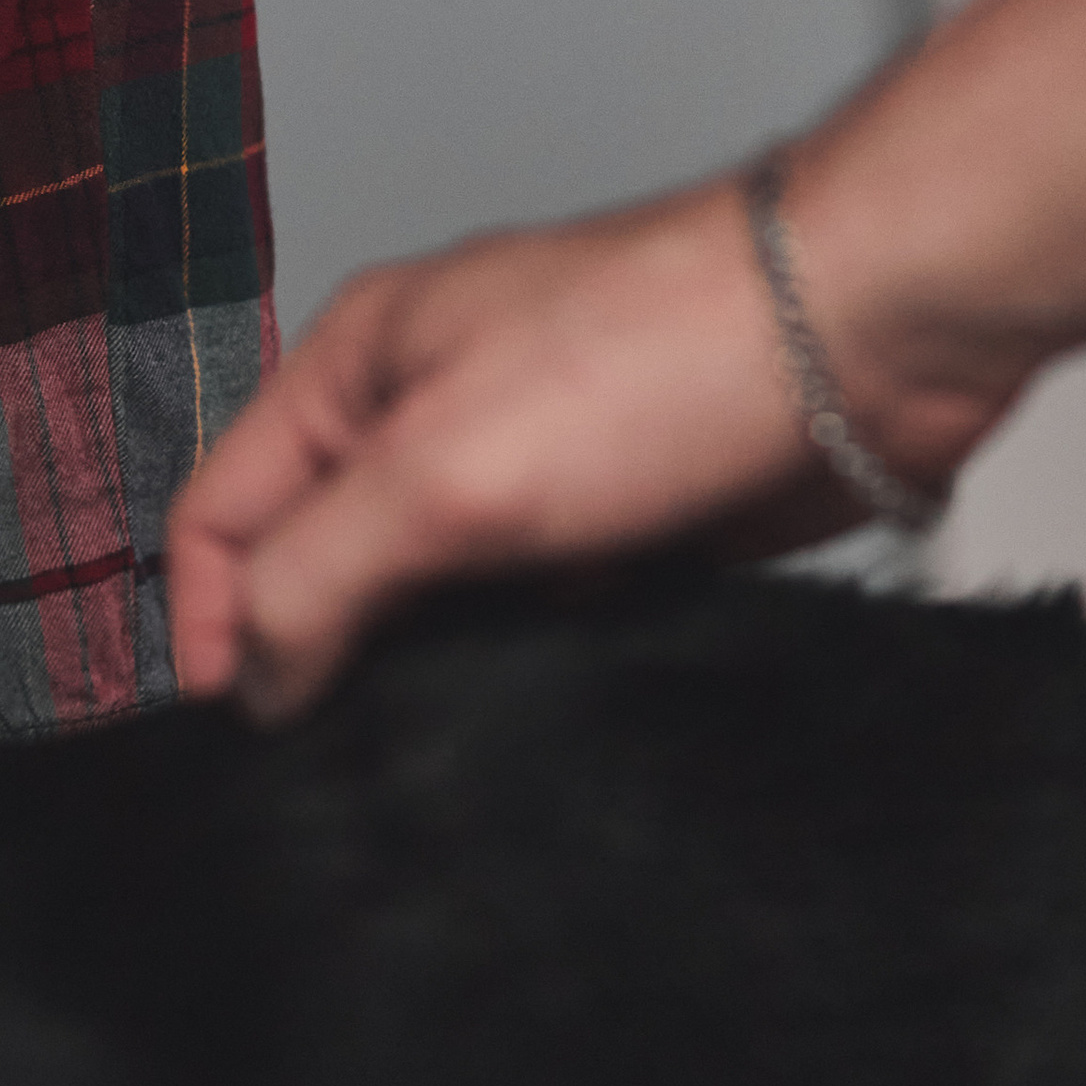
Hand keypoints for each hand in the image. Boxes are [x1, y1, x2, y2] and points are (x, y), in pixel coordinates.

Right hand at [165, 183, 866, 717]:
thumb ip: (318, 574)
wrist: (874, 335)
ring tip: (444, 735)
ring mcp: (527, 465)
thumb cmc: (672, 348)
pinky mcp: (616, 520)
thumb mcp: (443, 471)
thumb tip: (252, 681)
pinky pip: (533, 614)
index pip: (219, 507)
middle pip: (316, 558)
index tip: (243, 730)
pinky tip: (547, 696)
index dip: (211, 623)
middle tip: (342, 750)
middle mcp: (429, 410)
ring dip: (430, 665)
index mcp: (357, 363)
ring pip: (429, 598)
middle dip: (319, 652)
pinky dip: (526, 660)